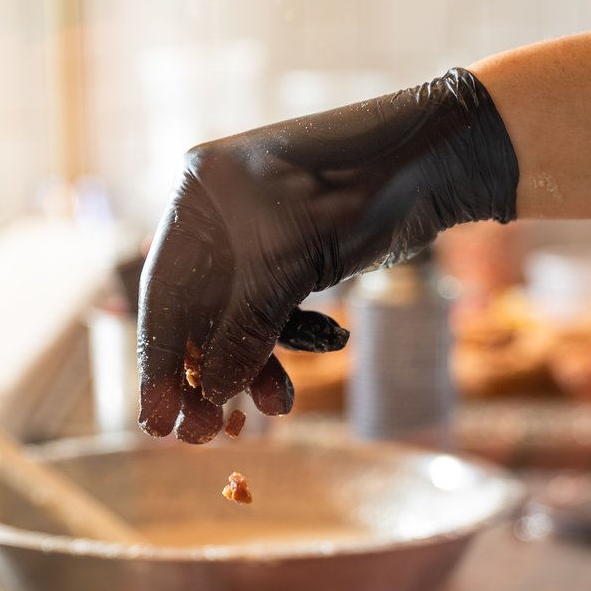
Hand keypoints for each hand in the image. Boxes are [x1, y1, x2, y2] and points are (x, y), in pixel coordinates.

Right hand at [138, 68, 517, 440]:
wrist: (436, 156)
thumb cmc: (358, 188)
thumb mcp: (291, 262)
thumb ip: (247, 330)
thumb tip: (211, 394)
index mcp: (200, 194)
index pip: (163, 290)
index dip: (158, 359)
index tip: (155, 418)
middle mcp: (218, 215)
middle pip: (194, 311)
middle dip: (203, 374)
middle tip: (204, 433)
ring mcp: (256, 237)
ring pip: (234, 320)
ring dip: (244, 371)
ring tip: (265, 414)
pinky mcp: (292, 258)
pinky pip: (268, 316)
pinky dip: (274, 353)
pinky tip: (281, 392)